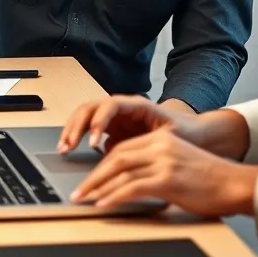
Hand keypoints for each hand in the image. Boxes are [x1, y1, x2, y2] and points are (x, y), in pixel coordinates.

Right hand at [57, 95, 193, 153]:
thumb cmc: (185, 132)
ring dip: (72, 129)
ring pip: (86, 116)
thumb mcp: (171, 136)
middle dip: (77, 125)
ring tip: (63, 148)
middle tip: (68, 145)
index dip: (99, 122)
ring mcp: (116, 118)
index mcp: (138, 105)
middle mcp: (123, 108)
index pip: (110, 106)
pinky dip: (77, 137)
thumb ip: (150, 141)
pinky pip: (89, 129)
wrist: (194, 133)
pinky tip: (70, 150)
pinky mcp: (112, 130)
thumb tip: (131, 151)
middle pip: (92, 107)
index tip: (94, 142)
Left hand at [69, 131, 257, 216]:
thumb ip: (155, 168)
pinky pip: (132, 187)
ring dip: (97, 187)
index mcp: (162, 139)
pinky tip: (103, 204)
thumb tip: (129, 185)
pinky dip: (114, 196)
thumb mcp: (179, 165)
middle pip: (116, 157)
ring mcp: (164, 161)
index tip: (89, 180)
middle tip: (78, 192)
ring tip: (83, 200)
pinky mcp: (168, 179)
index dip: (101, 165)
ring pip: (120, 171)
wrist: (234, 185)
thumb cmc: (210, 181)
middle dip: (93, 176)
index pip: (122, 149)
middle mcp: (160, 145)